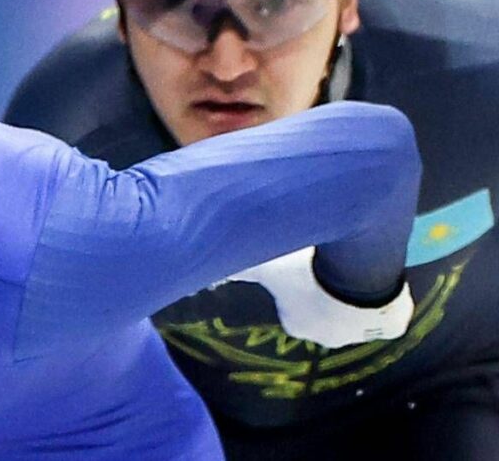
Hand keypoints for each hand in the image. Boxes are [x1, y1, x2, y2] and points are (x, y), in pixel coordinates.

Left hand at [226, 246, 413, 348]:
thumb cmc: (306, 267)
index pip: (290, 305)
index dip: (291, 281)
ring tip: (349, 262)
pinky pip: (386, 310)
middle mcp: (328, 336)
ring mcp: (362, 333)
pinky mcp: (391, 324)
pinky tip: (375, 273)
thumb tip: (205, 269)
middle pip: (322, 308)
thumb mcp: (265, 262)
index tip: (296, 261)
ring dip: (351, 288)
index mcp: (296, 323)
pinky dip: (381, 293)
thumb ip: (238, 266)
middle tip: (323, 258)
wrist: (358, 271)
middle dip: (321, 286)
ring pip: (355, 308)